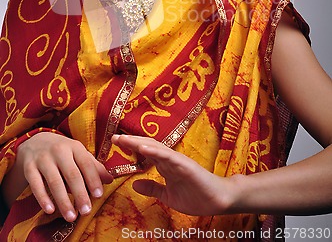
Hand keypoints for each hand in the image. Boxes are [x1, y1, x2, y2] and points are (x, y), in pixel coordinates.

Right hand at [6, 132, 112, 221]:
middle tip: (86, 211)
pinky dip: (43, 198)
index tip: (99, 195)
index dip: (93, 179)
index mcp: (74, 147)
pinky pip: (36, 185)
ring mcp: (43, 159)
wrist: (35, 142)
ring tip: (71, 216)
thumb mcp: (78, 154)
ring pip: (55, 182)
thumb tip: (110, 180)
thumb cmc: (63, 151)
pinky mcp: (29, 167)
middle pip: (71, 174)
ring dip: (63, 201)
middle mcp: (59, 151)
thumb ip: (93, 166)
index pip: (86, 163)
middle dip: (80, 193)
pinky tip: (50, 210)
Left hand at [111, 134, 233, 215]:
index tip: (115, 144)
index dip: (130, 148)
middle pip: (147, 146)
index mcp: (165, 165)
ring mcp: (177, 160)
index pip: (144, 153)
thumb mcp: (167, 195)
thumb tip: (134, 183)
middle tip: (113, 138)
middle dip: (130, 142)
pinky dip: (155, 151)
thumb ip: (152, 188)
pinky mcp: (185, 165)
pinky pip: (168, 156)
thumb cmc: (196, 196)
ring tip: (124, 140)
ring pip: (156, 147)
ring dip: (139, 143)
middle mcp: (169, 159)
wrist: (218, 200)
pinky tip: (143, 149)